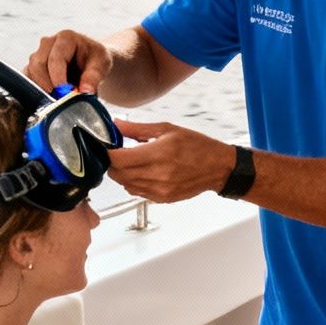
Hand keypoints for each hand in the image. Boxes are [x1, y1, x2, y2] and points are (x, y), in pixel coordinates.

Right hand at [27, 29, 112, 94]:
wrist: (90, 61)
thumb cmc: (95, 60)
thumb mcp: (101, 65)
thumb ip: (93, 77)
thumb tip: (84, 91)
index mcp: (66, 38)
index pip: (56, 59)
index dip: (58, 78)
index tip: (64, 94)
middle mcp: (48, 43)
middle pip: (38, 65)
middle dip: (47, 85)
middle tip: (60, 101)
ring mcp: (38, 54)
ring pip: (30, 73)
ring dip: (41, 89)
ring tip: (57, 100)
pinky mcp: (32, 67)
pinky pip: (27, 80)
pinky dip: (35, 91)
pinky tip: (48, 99)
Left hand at [107, 120, 235, 202]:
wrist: (218, 168)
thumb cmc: (197, 147)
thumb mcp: (168, 129)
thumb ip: (138, 129)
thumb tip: (117, 125)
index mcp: (157, 154)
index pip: (118, 159)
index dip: (108, 153)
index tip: (108, 146)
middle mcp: (157, 174)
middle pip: (117, 174)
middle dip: (113, 163)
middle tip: (118, 153)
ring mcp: (159, 189)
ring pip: (125, 184)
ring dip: (122, 174)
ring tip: (131, 162)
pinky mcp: (161, 199)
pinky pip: (136, 192)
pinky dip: (133, 182)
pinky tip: (142, 172)